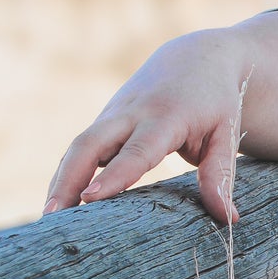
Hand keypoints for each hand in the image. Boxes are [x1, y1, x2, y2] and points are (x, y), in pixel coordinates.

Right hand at [45, 29, 251, 222]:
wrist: (197, 58)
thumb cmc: (216, 101)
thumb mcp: (226, 133)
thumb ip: (221, 175)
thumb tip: (228, 220)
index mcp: (165, 117)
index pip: (136, 150)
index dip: (113, 174)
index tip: (90, 197)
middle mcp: (131, 113)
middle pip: (89, 144)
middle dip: (68, 179)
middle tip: (52, 216)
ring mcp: (113, 115)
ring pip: (78, 147)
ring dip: (60, 180)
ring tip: (49, 218)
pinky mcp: (105, 120)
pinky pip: (81, 149)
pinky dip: (67, 173)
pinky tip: (59, 202)